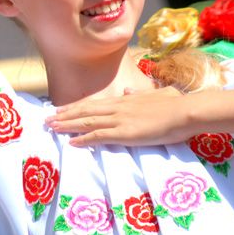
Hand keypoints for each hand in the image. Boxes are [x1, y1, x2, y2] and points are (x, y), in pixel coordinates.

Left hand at [46, 87, 190, 147]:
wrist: (186, 111)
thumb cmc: (176, 105)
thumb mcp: (156, 95)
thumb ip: (139, 94)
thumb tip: (127, 91)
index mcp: (125, 100)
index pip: (94, 104)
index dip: (76, 107)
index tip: (62, 109)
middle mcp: (118, 107)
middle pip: (85, 112)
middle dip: (65, 115)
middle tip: (47, 119)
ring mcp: (120, 119)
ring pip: (87, 122)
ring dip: (67, 125)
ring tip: (51, 128)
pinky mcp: (124, 133)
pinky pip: (98, 136)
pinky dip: (83, 139)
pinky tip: (71, 143)